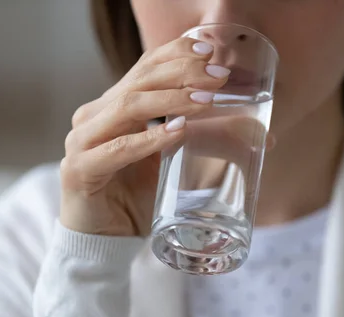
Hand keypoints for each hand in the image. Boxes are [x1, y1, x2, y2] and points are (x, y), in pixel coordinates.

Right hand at [59, 37, 230, 235]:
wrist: (103, 239)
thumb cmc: (136, 196)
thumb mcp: (170, 161)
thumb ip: (199, 139)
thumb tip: (263, 137)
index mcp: (112, 106)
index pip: (144, 68)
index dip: (175, 54)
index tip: (209, 50)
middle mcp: (93, 115)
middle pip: (139, 81)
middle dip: (181, 73)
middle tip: (218, 76)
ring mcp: (82, 140)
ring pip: (128, 107)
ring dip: (170, 100)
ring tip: (206, 100)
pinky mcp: (80, 170)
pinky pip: (118, 150)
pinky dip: (149, 139)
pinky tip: (177, 131)